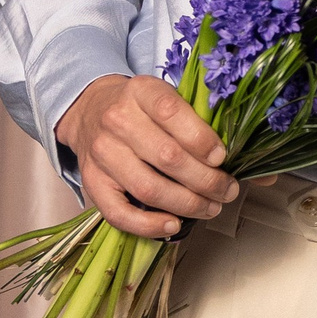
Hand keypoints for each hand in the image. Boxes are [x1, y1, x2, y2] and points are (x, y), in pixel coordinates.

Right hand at [55, 73, 237, 237]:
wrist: (89, 112)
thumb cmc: (140, 109)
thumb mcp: (163, 96)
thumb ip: (192, 116)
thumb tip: (226, 155)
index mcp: (140, 92)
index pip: (171, 112)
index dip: (201, 138)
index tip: (222, 157)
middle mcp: (117, 121)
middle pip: (167, 157)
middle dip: (206, 180)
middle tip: (227, 190)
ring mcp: (102, 153)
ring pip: (148, 188)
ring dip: (187, 204)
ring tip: (210, 207)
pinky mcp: (91, 182)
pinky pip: (119, 213)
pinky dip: (149, 225)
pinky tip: (174, 225)